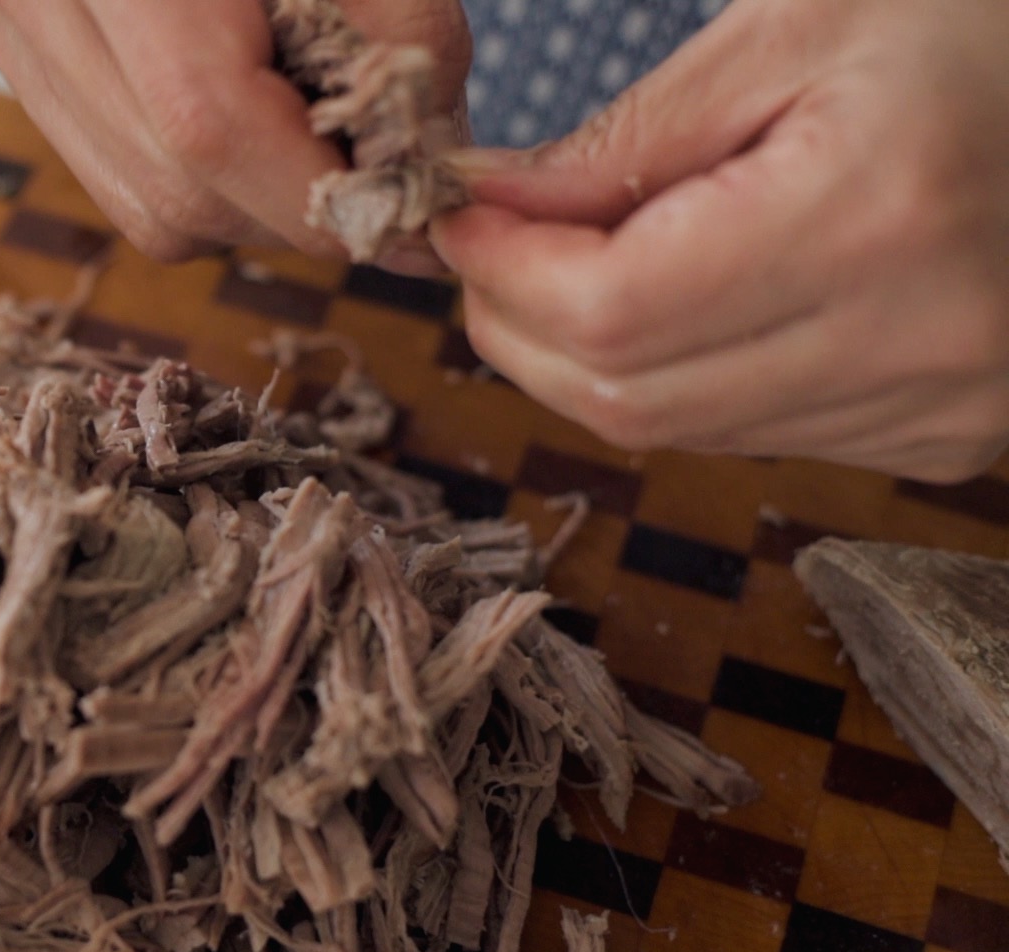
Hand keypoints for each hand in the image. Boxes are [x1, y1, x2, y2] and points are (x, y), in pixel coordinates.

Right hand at [0, 0, 469, 270]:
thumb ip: (408, 48)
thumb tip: (421, 184)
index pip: (208, 120)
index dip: (316, 186)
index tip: (405, 207)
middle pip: (182, 185)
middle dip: (300, 204)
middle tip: (382, 170)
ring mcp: (18, 31)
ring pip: (154, 206)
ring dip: (259, 201)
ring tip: (315, 126)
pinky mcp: (23, 59)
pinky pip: (126, 186)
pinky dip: (207, 182)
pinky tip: (251, 117)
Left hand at [432, 0, 1008, 482]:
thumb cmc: (963, 27)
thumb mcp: (793, 29)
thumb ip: (629, 136)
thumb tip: (489, 209)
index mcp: (877, 217)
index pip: (612, 309)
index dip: (506, 273)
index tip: (464, 218)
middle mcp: (918, 342)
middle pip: (625, 395)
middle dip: (520, 325)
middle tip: (493, 247)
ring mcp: (938, 408)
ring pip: (673, 430)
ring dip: (587, 359)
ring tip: (579, 262)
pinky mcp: (941, 439)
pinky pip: (743, 435)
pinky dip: (672, 378)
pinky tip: (680, 302)